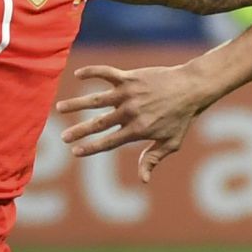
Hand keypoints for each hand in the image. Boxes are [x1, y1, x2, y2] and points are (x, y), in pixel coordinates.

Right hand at [54, 63, 210, 180]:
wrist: (192, 88)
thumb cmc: (182, 118)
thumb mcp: (171, 143)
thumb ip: (153, 158)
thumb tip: (143, 179)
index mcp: (137, 130)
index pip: (108, 142)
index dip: (91, 148)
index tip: (75, 151)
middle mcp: (130, 113)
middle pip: (98, 124)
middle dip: (79, 131)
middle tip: (63, 137)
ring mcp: (128, 94)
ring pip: (96, 100)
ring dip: (76, 104)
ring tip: (60, 107)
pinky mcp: (130, 78)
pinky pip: (107, 73)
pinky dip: (92, 72)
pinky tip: (78, 74)